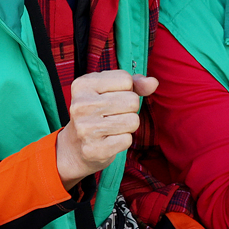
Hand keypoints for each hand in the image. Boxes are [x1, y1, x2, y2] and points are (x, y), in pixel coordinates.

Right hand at [56, 70, 157, 186]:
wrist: (76, 146)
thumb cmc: (99, 112)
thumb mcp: (111, 90)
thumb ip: (135, 83)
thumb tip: (152, 82)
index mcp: (83, 85)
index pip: (126, 79)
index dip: (127, 90)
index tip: (111, 98)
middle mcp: (81, 105)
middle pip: (132, 100)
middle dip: (129, 109)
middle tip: (112, 115)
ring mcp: (85, 128)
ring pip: (133, 120)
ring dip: (128, 125)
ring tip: (111, 127)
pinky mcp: (94, 148)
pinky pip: (127, 139)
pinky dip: (123, 140)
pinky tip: (109, 139)